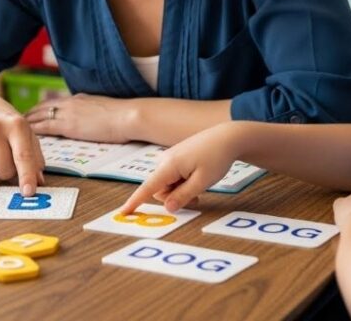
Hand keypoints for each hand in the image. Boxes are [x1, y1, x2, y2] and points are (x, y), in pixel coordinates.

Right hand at [0, 89, 44, 195]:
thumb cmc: (7, 123)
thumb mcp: (25, 133)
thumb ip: (35, 157)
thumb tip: (39, 181)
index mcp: (17, 125)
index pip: (23, 156)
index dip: (26, 176)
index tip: (29, 192)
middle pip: (4, 170)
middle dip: (7, 171)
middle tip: (6, 156)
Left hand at [25, 94, 131, 143]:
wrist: (128, 116)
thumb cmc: (125, 117)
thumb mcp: (106, 111)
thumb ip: (95, 113)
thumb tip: (95, 120)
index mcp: (80, 99)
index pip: (56, 103)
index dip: (43, 108)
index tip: (33, 113)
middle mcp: (70, 103)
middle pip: (43, 106)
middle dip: (30, 113)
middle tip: (16, 120)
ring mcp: (68, 113)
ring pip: (39, 115)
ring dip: (26, 122)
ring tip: (14, 129)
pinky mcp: (67, 125)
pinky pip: (44, 127)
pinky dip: (32, 131)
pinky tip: (24, 136)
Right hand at [119, 122, 236, 213]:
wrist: (227, 137)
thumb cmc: (216, 158)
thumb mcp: (202, 182)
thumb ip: (183, 196)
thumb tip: (167, 208)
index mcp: (169, 166)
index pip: (147, 188)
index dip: (135, 202)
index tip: (123, 213)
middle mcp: (165, 160)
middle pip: (160, 189)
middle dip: (174, 198)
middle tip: (197, 198)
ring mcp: (170, 157)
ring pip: (167, 184)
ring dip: (180, 191)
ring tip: (200, 187)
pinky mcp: (176, 156)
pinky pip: (173, 176)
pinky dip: (182, 183)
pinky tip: (196, 178)